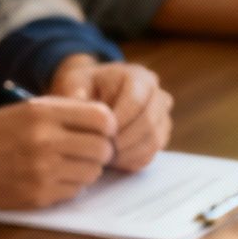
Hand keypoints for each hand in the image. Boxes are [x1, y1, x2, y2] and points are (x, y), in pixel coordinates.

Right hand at [0, 96, 116, 208]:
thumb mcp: (25, 109)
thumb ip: (64, 111)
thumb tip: (106, 121)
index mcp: (43, 112)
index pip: (102, 118)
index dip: (107, 126)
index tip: (101, 131)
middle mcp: (45, 140)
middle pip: (102, 148)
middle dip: (100, 151)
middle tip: (87, 152)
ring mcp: (43, 170)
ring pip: (92, 173)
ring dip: (86, 170)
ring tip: (67, 164)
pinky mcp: (39, 195)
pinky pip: (74, 192)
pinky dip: (70, 186)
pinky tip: (52, 178)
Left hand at [47, 55, 173, 172]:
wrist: (94, 95)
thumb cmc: (85, 87)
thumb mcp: (75, 83)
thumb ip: (76, 91)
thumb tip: (79, 98)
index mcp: (139, 77)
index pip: (136, 102)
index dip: (118, 122)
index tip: (99, 134)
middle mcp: (157, 95)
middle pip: (149, 123)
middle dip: (124, 141)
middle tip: (102, 151)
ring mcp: (162, 117)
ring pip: (153, 141)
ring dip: (128, 154)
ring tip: (105, 157)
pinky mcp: (159, 137)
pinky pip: (151, 154)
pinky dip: (131, 161)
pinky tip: (112, 161)